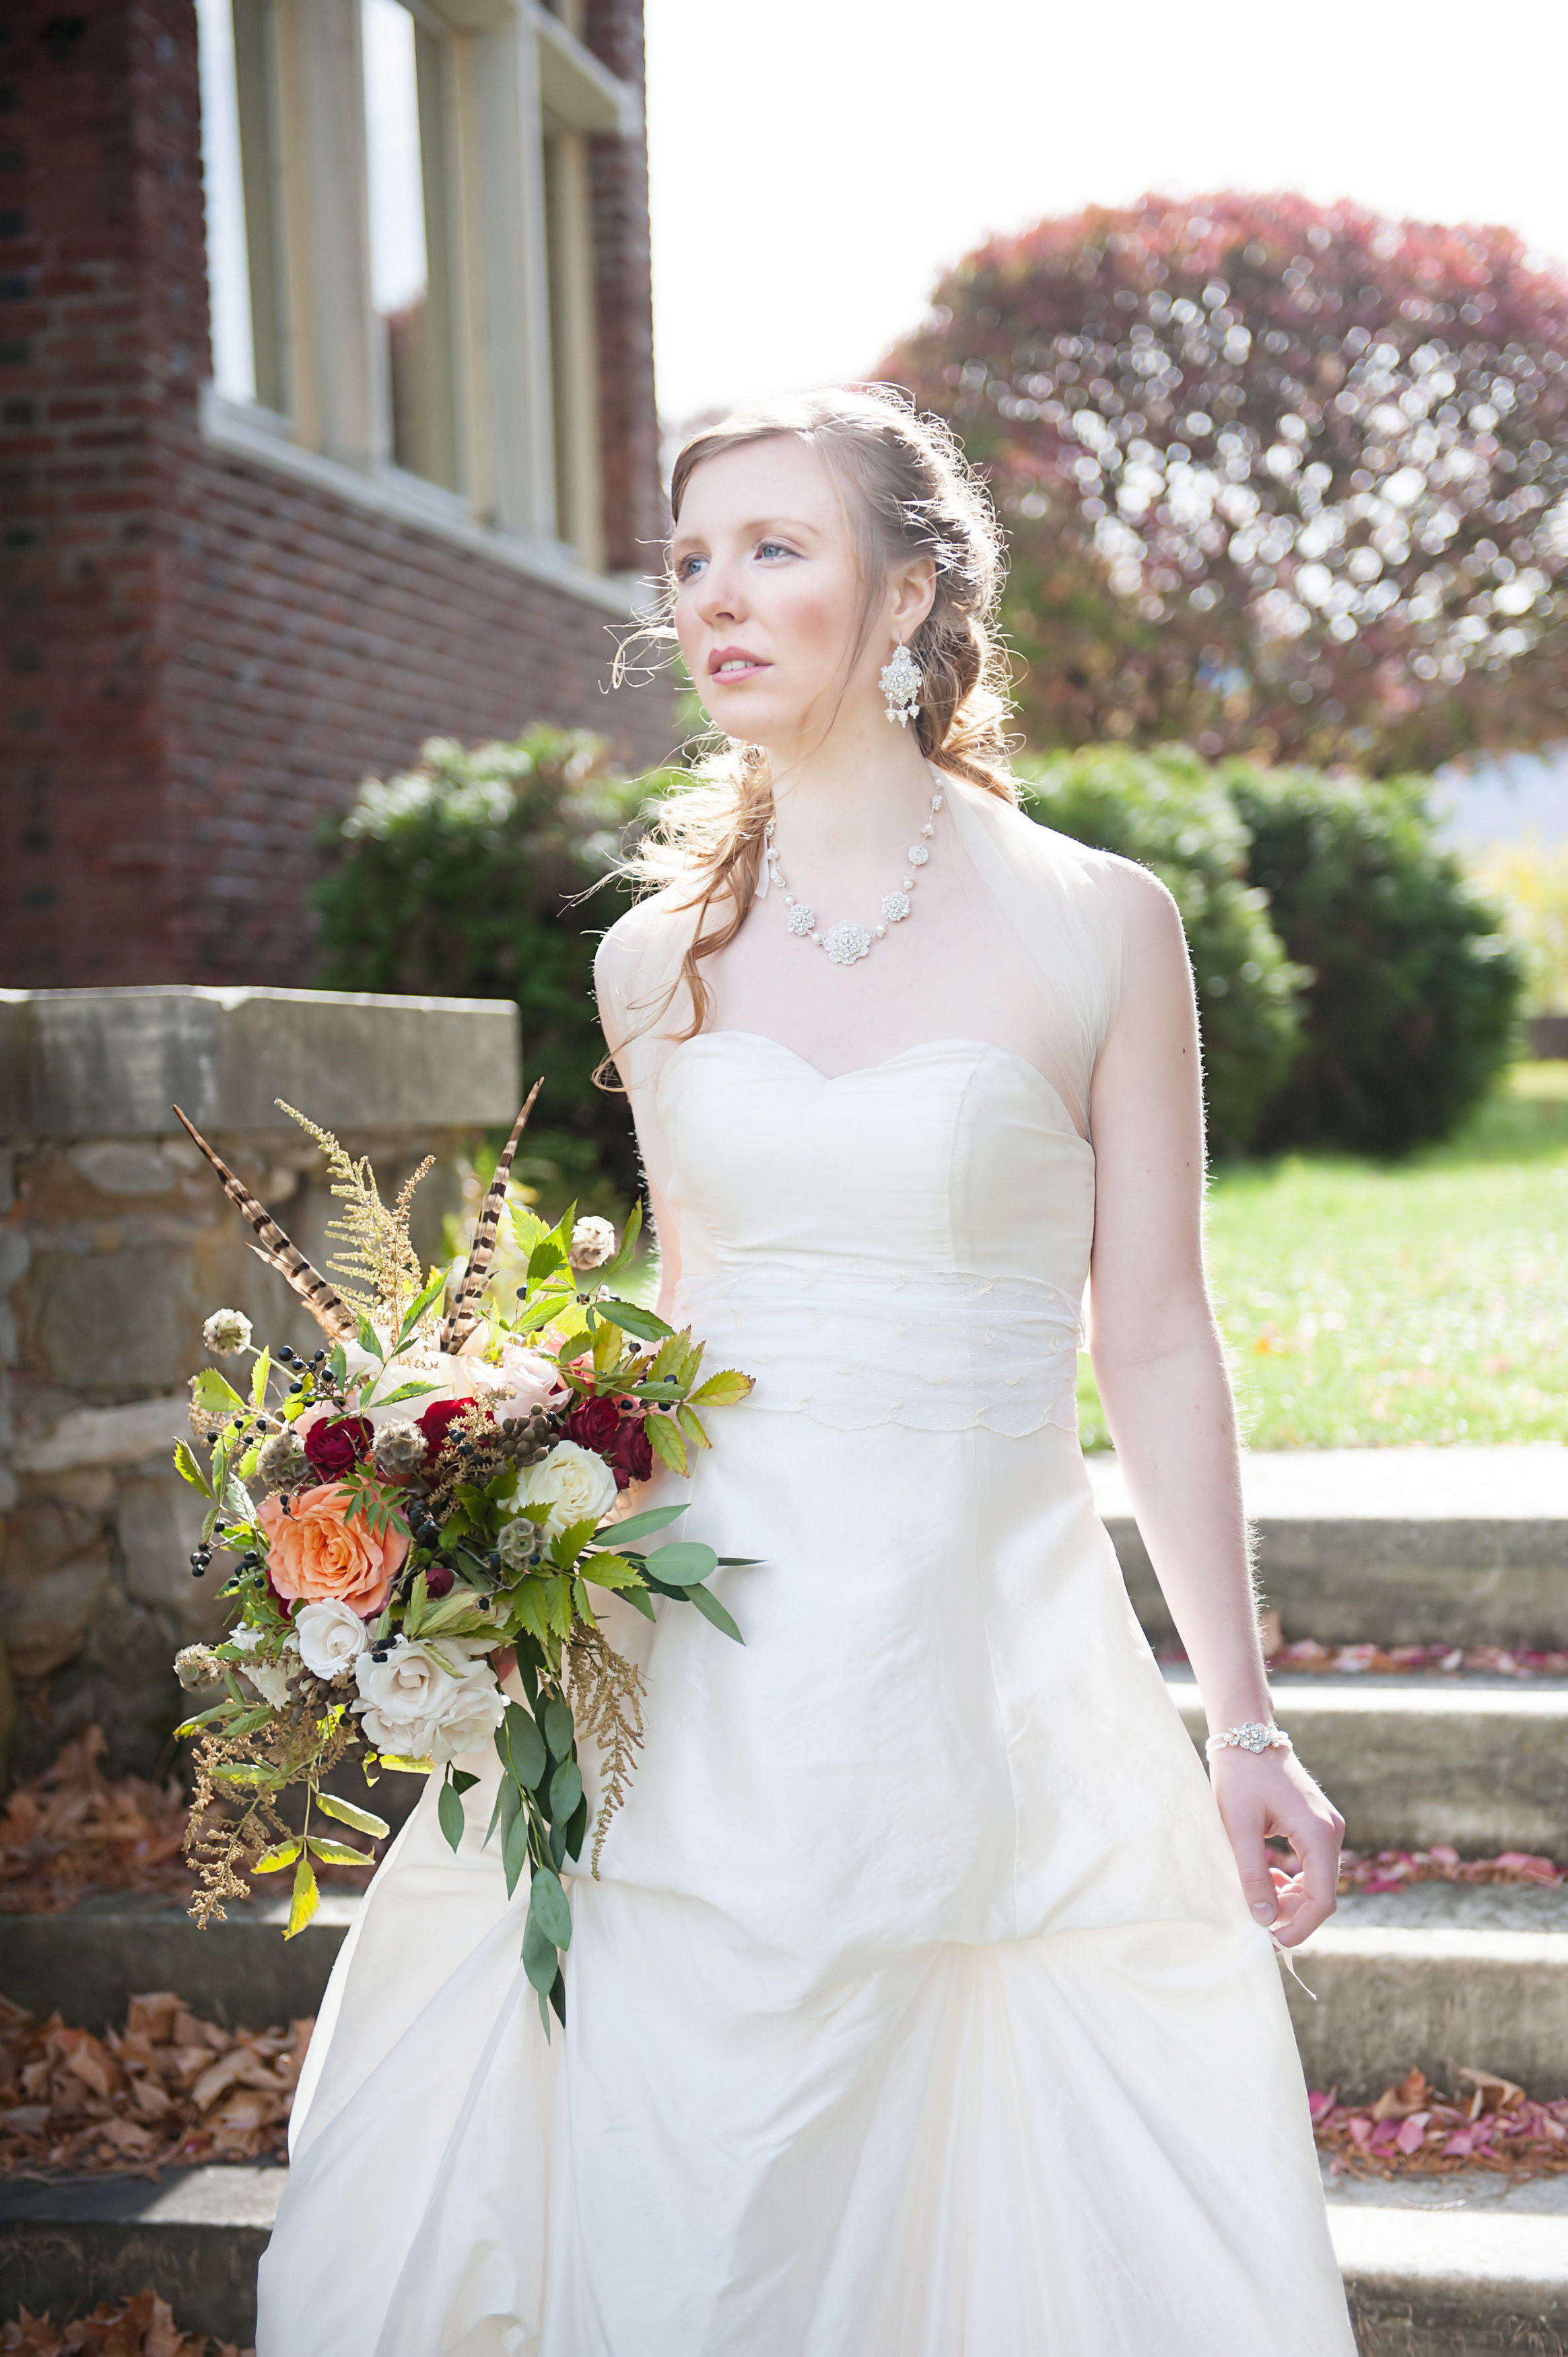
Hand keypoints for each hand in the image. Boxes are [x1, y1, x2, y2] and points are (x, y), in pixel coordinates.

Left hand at [1209, 1745, 1344, 1949]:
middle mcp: (1332, 1831)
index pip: (1322, 1899)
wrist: (1245, 1734)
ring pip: (1319, 1882)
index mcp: (1319, 1833)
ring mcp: (1328, 1827)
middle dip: (1293, 1915)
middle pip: (1323, 1893)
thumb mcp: (1239, 1827)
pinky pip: (1313, 1865)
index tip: (1271, 1941)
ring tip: (1257, 1898)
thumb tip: (1262, 1918)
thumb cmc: (1239, 1776)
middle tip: (1257, 1923)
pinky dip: (1293, 1880)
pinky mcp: (1317, 1824)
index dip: (1298, 1927)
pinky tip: (1268, 1879)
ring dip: (1291, 1898)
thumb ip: (1252, 1874)